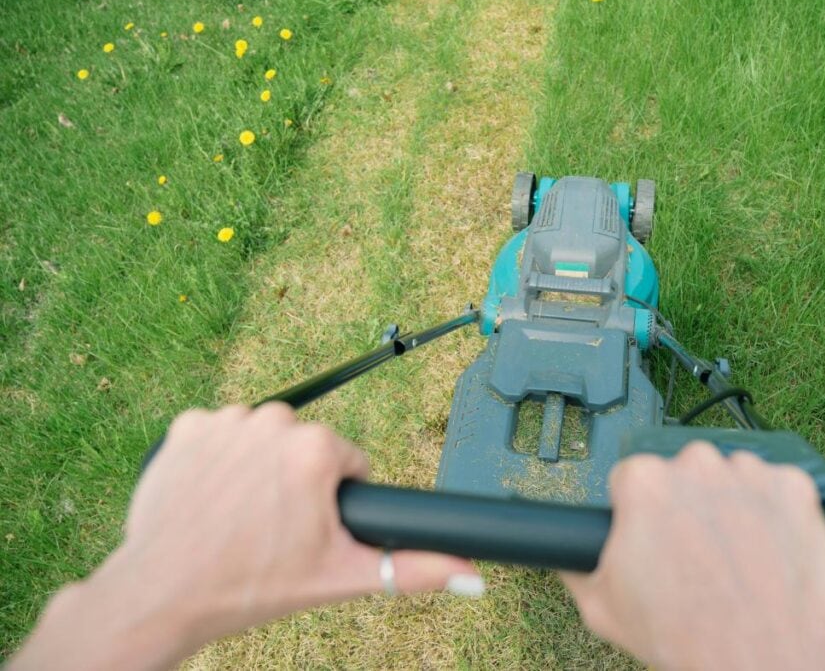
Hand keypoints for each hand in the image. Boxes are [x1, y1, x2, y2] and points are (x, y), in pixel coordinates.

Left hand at [12, 404, 477, 669]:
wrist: (162, 593)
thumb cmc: (251, 585)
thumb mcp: (341, 578)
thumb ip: (415, 571)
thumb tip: (473, 577)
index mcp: (315, 448)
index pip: (348, 462)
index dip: (333, 501)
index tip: (305, 530)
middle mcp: (272, 420)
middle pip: (306, 448)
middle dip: (298, 483)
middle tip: (273, 530)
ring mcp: (225, 420)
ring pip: (265, 441)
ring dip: (259, 470)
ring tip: (240, 517)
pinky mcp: (187, 425)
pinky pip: (222, 436)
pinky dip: (219, 462)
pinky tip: (212, 498)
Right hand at [561, 442, 824, 670]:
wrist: (762, 658)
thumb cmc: (686, 634)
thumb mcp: (601, 607)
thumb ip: (577, 567)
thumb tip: (568, 555)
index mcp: (645, 482)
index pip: (633, 477)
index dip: (640, 512)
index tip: (654, 537)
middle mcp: (697, 464)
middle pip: (684, 473)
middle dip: (687, 506)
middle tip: (696, 555)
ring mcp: (750, 473)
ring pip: (731, 478)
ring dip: (730, 505)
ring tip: (734, 558)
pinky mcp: (795, 487)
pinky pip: (777, 489)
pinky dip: (774, 512)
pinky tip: (767, 551)